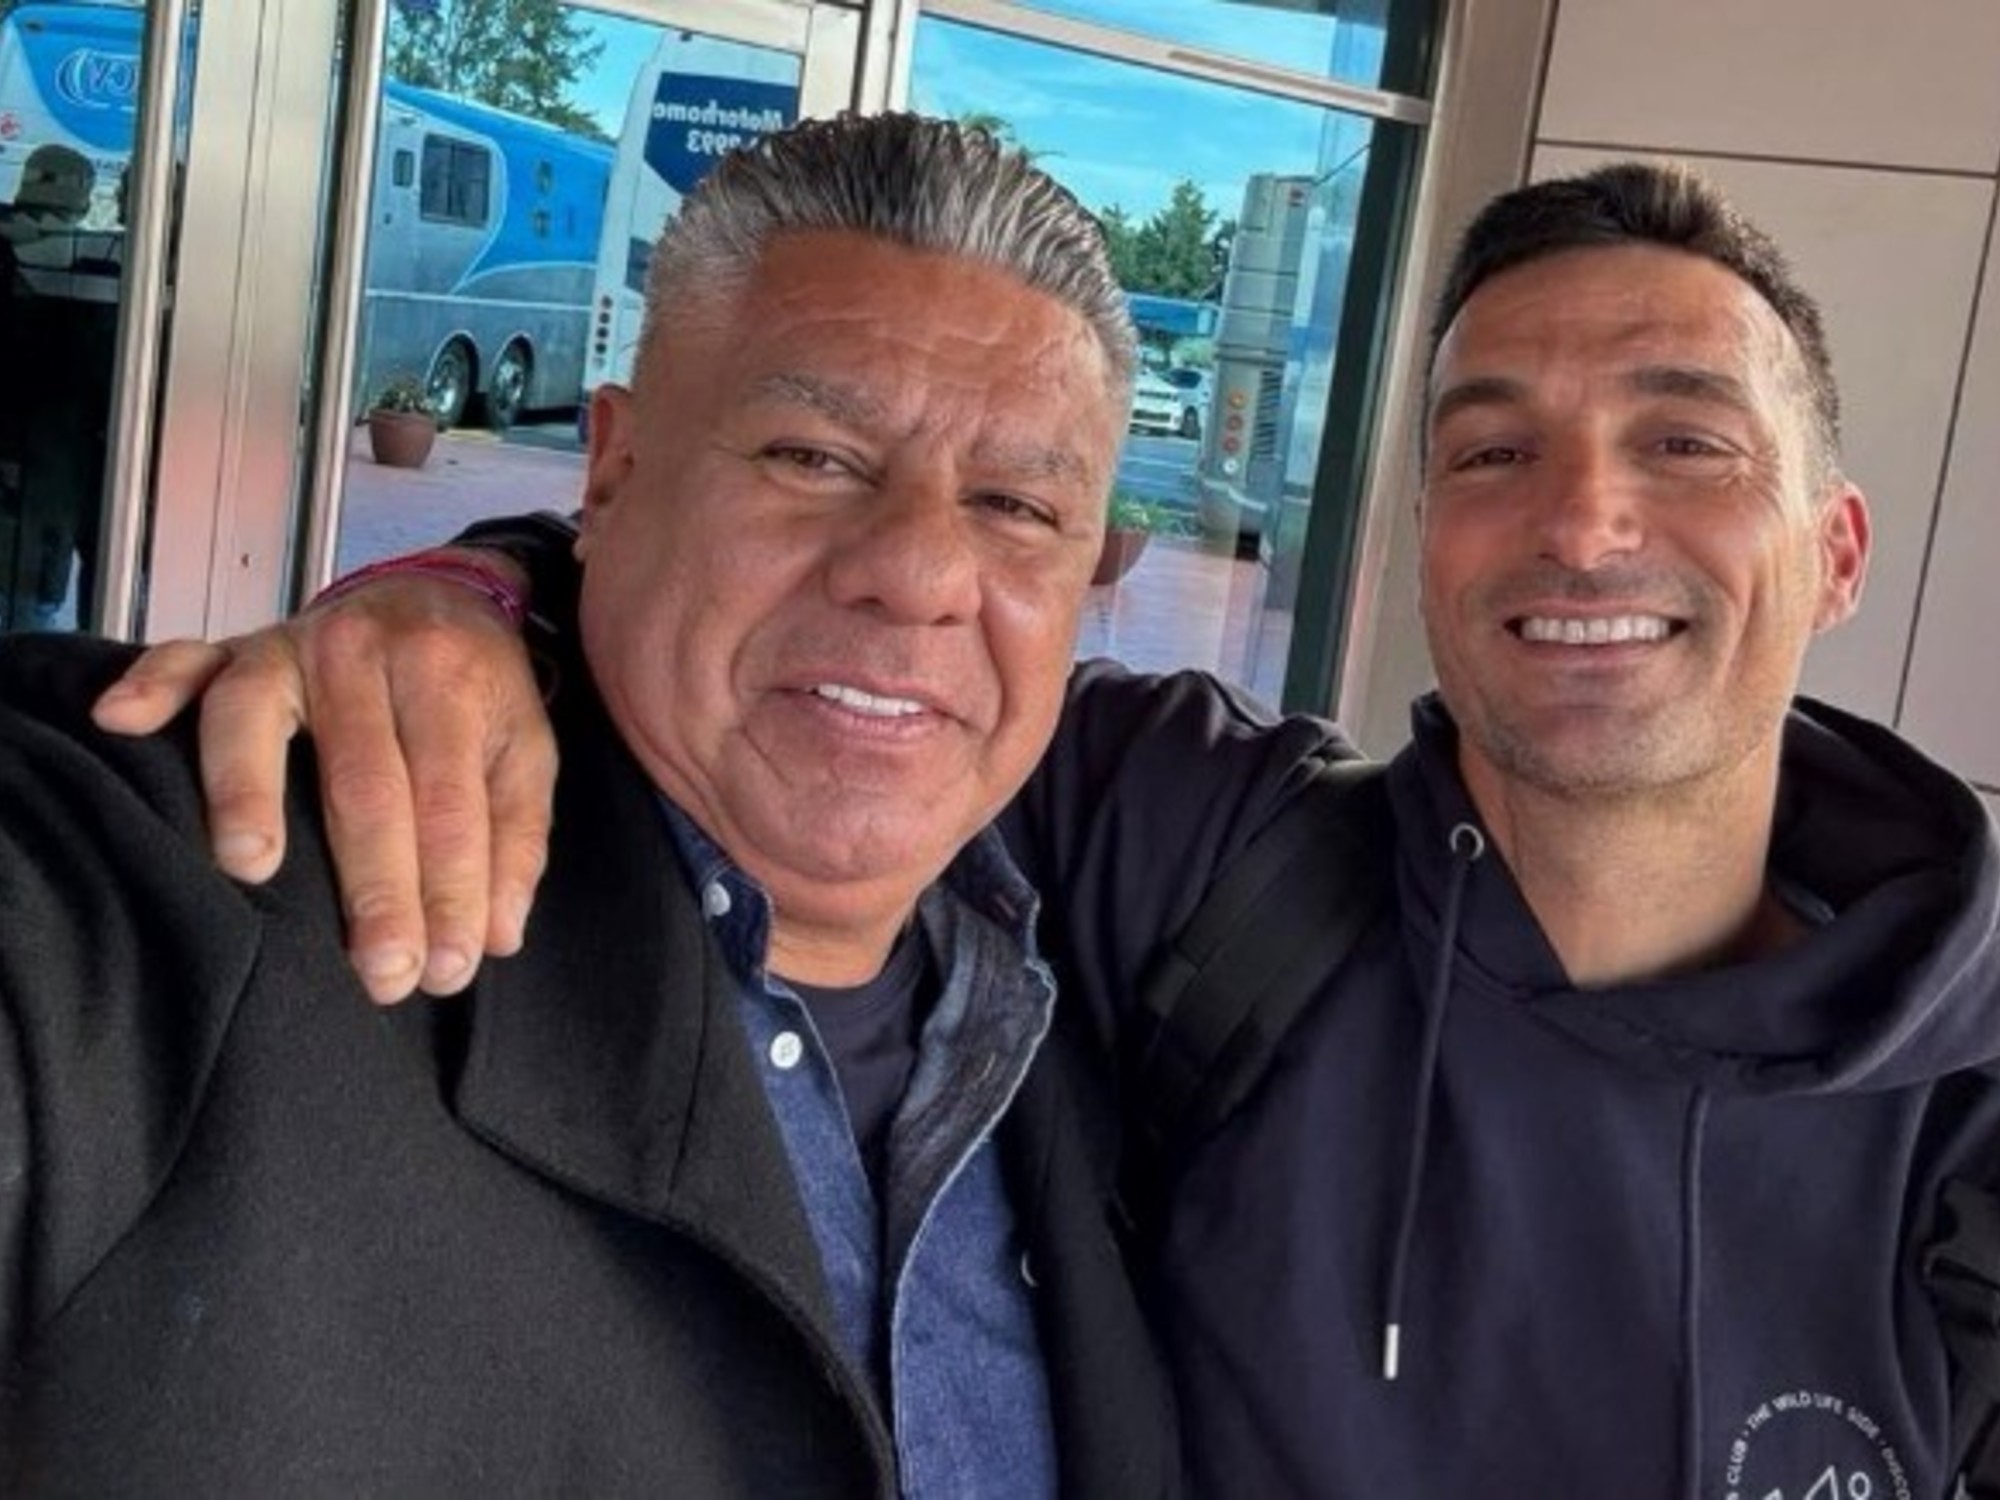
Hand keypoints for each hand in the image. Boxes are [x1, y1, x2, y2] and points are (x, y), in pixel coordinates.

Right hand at [91, 559, 555, 1002]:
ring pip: (260, 717)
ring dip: (248, 789)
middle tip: (381, 972)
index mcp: (449, 679)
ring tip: (251, 866)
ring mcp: (293, 644)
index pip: (451, 800)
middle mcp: (367, 654)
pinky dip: (150, 684)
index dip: (452, 887)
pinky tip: (119, 721)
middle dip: (374, 885)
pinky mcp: (237, 645)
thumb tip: (497, 934)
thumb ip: (516, 838)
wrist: (439, 594)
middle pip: (364, 779)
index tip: (448, 965)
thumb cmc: (477, 691)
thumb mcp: (525, 750)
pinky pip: (184, 659)